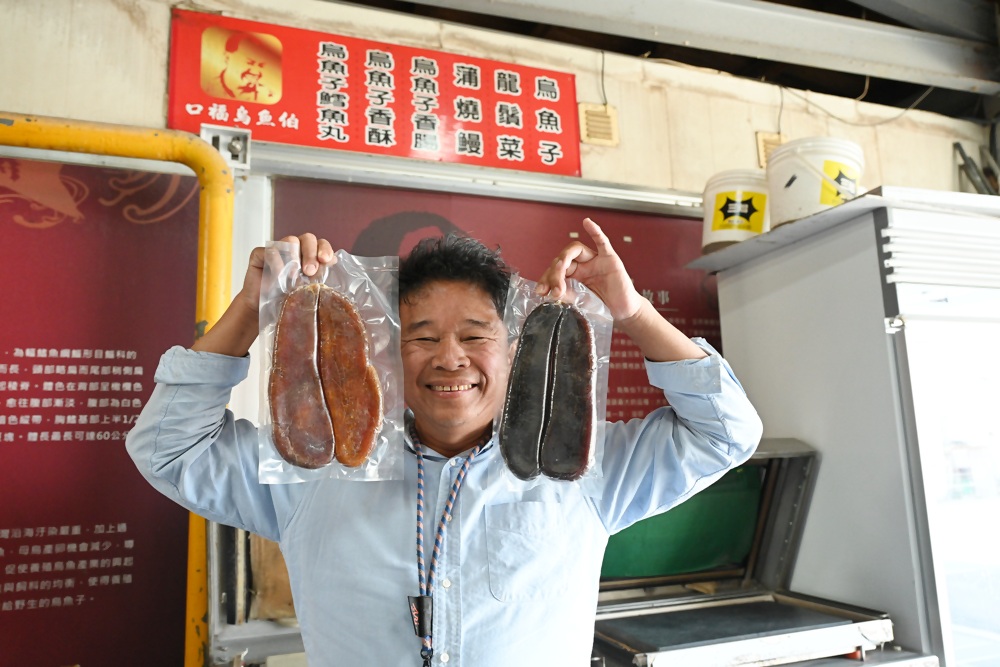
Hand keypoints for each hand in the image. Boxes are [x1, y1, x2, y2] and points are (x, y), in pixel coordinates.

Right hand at [194, 234, 336, 356]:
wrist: (263, 311)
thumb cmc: (287, 301)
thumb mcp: (308, 291)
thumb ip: (320, 279)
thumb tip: (333, 267)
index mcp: (310, 256)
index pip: (321, 244)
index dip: (325, 249)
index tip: (326, 260)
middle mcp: (296, 250)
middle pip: (308, 238)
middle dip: (311, 253)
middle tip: (310, 271)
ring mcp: (278, 250)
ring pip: (290, 240)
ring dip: (295, 256)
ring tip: (294, 275)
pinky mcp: (260, 254)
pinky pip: (270, 250)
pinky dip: (276, 261)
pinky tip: (278, 276)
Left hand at [536, 218, 643, 321]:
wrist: (623, 313)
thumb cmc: (603, 307)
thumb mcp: (580, 302)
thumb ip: (566, 294)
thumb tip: (550, 292)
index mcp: (574, 274)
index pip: (555, 269)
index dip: (546, 278)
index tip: (541, 291)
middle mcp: (583, 265)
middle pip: (563, 259)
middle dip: (554, 274)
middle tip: (553, 290)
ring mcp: (596, 261)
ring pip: (576, 250)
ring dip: (564, 258)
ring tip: (560, 270)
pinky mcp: (610, 259)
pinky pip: (602, 242)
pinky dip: (595, 232)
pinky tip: (587, 223)